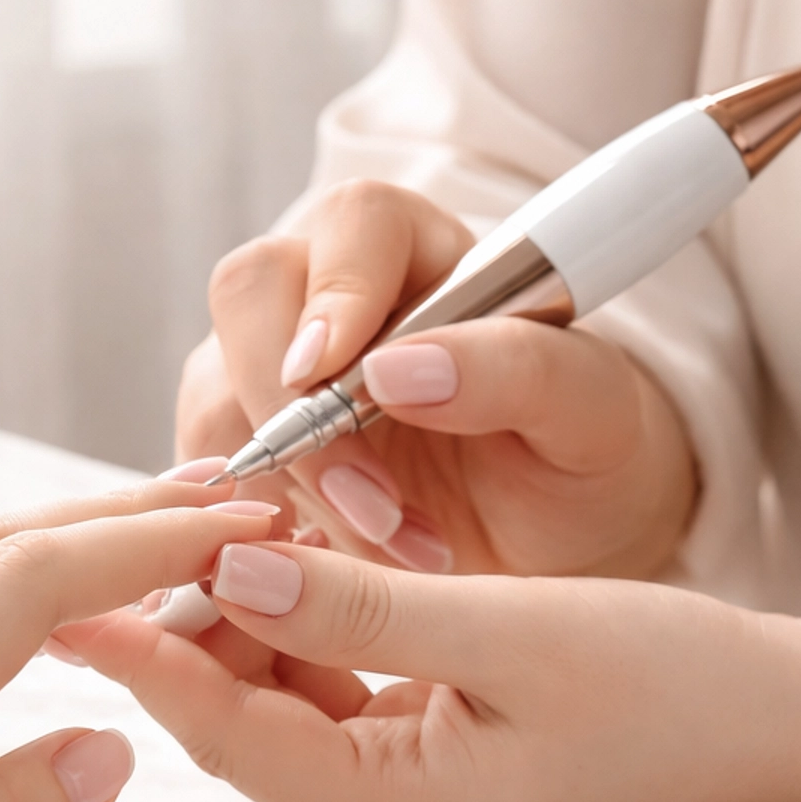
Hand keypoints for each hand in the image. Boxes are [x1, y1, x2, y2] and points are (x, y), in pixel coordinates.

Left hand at [56, 540, 787, 801]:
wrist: (770, 726)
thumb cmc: (669, 681)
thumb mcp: (512, 627)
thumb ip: (362, 603)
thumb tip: (230, 567)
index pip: (229, 730)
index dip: (144, 651)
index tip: (64, 585)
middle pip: (238, 721)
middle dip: (187, 622)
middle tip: (137, 522)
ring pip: (276, 706)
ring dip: (244, 619)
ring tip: (204, 523)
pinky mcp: (423, 775)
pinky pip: (326, 702)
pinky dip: (302, 632)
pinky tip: (286, 562)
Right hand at [175, 179, 698, 580]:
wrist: (555, 537)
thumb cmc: (580, 453)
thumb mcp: (590, 413)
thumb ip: (517, 369)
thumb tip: (396, 369)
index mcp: (419, 248)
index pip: (353, 226)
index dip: (333, 293)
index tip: (333, 377)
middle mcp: (324, 291)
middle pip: (250, 297)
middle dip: (297, 414)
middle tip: (375, 511)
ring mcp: (267, 368)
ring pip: (218, 400)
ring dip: (293, 493)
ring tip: (397, 554)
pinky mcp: (241, 452)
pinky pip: (210, 481)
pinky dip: (266, 536)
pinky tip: (341, 575)